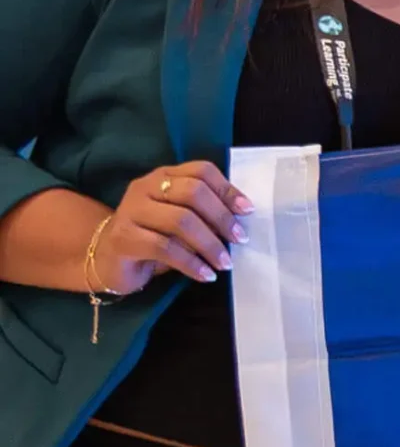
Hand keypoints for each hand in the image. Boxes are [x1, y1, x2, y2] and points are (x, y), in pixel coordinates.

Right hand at [97, 163, 253, 289]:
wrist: (105, 258)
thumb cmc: (152, 236)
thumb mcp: (180, 219)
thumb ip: (203, 212)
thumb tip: (240, 221)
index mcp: (164, 176)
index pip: (201, 171)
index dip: (227, 189)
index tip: (247, 211)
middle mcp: (145, 187)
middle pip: (193, 193)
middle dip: (221, 217)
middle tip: (240, 239)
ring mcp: (131, 211)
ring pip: (180, 221)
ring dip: (210, 244)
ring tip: (225, 262)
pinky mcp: (123, 238)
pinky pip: (165, 248)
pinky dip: (191, 263)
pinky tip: (205, 274)